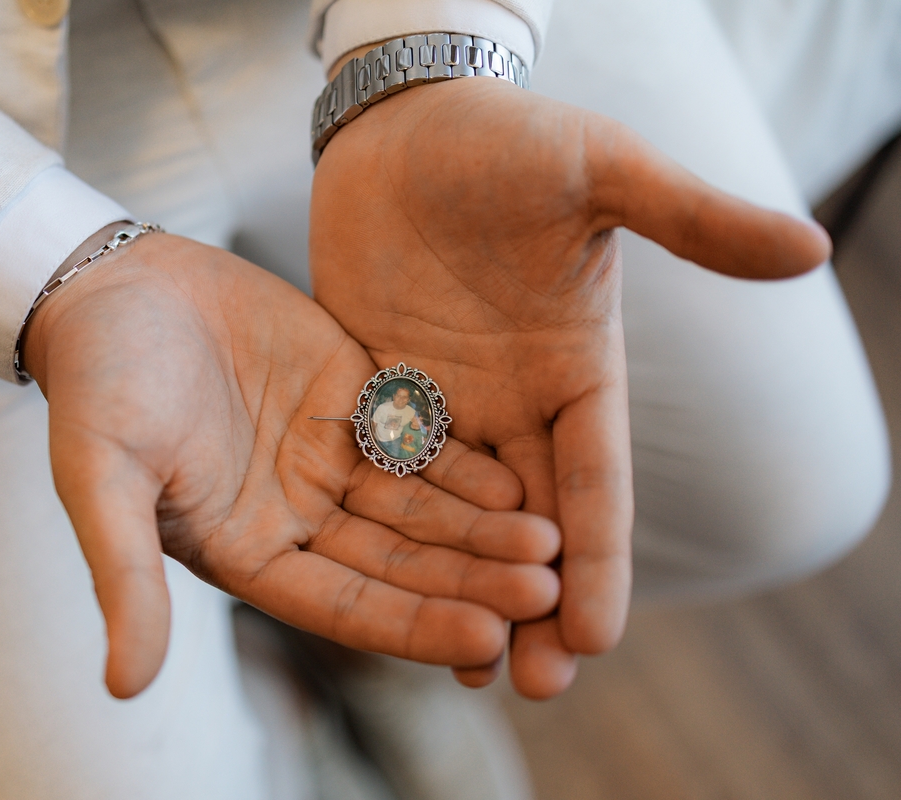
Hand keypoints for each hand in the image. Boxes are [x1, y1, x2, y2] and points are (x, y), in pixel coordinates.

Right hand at [22, 233, 562, 697]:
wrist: (114, 284)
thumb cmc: (96, 384)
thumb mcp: (101, 479)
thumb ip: (125, 575)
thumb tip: (126, 686)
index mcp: (248, 550)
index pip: (344, 607)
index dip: (412, 624)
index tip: (484, 639)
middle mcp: (300, 515)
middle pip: (400, 562)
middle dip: (470, 580)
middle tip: (545, 589)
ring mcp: (331, 456)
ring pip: (420, 505)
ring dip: (483, 526)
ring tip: (551, 541)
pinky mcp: (355, 394)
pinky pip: (419, 434)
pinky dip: (466, 458)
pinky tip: (521, 476)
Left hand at [309, 79, 829, 698]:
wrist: (407, 121)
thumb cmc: (507, 139)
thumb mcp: (601, 173)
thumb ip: (689, 219)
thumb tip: (812, 247)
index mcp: (577, 366)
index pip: (596, 478)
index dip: (600, 556)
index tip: (597, 635)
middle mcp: (515, 400)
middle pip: (532, 519)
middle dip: (535, 601)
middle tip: (535, 686)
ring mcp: (445, 399)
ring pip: (459, 514)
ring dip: (463, 586)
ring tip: (466, 669)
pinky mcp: (377, 388)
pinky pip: (387, 472)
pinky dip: (392, 531)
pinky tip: (383, 587)